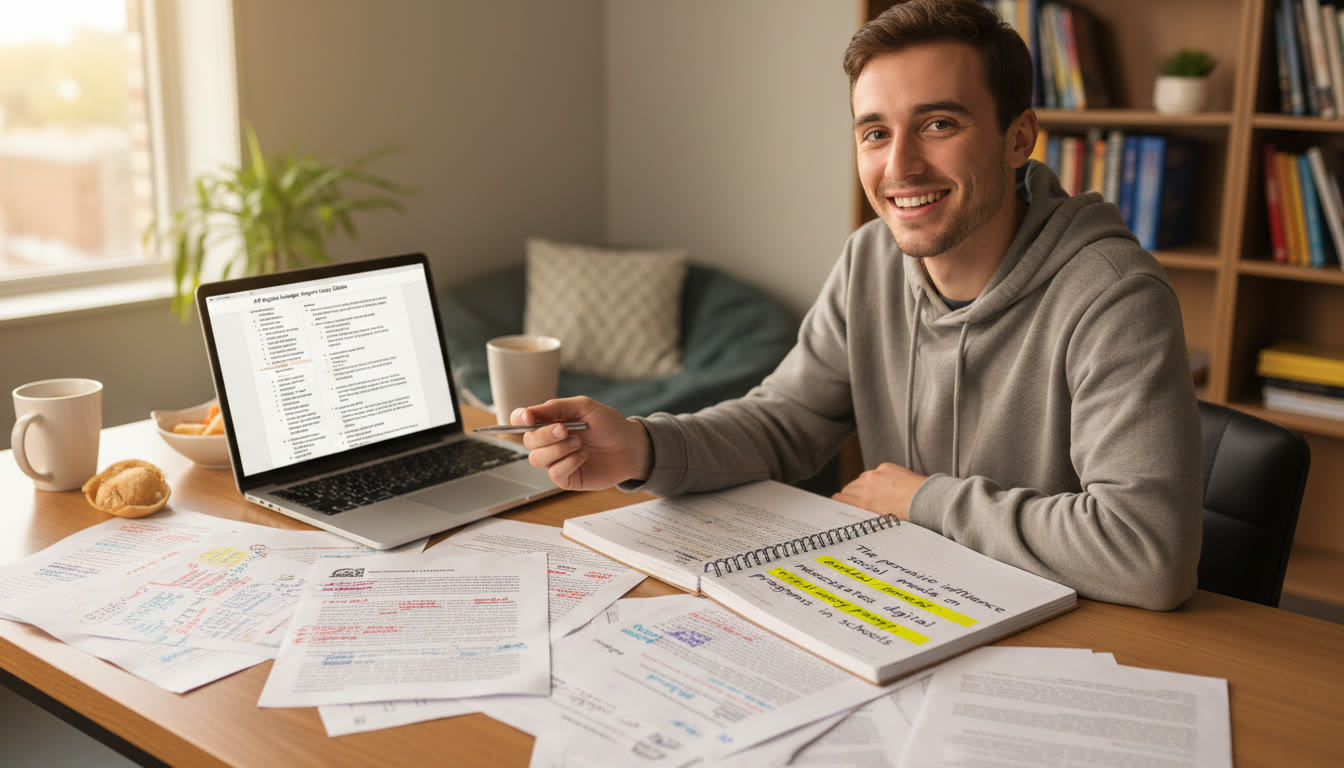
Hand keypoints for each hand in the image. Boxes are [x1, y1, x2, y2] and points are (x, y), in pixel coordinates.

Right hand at [514, 396, 652, 490]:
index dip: (519, 419)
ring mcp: (557, 461)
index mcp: (550, 421)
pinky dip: (568, 463)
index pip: (521, 420)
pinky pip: (554, 474)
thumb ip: (556, 407)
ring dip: (558, 449)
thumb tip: (530, 411)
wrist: (630, 446)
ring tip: (579, 443)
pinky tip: (583, 456)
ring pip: (537, 459)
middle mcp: (549, 442)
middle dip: (545, 435)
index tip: (528, 418)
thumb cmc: (609, 424)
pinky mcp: (567, 478)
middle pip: (528, 441)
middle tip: (565, 429)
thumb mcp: (584, 407)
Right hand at [831, 462, 926, 520]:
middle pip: (848, 488)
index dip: (839, 502)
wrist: (925, 501)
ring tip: (874, 494)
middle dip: (851, 494)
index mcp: (864, 502)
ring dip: (863, 486)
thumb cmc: (907, 515)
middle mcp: (867, 486)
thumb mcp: (881, 521)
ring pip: (860, 479)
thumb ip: (865, 514)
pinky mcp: (885, 467)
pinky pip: (874, 472)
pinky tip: (887, 486)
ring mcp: (876, 474)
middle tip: (858, 501)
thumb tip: (856, 514)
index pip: (839, 498)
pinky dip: (877, 478)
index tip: (840, 504)